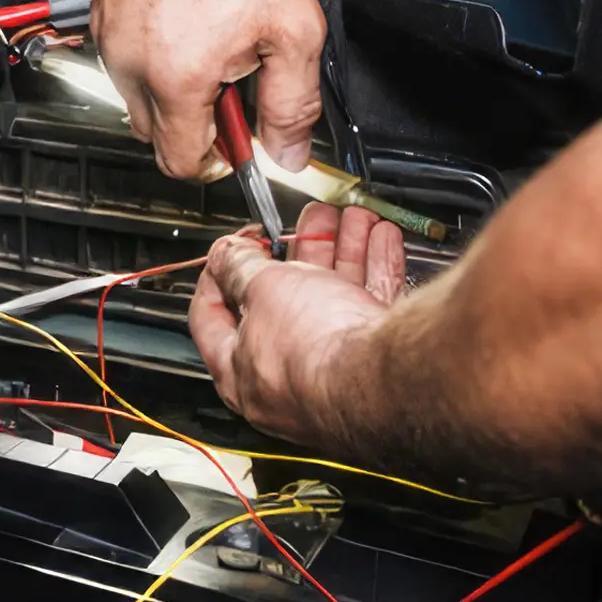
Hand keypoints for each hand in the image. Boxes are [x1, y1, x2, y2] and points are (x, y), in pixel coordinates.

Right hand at [91, 0, 324, 177]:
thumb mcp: (294, 34)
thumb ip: (293, 105)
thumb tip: (289, 152)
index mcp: (176, 78)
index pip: (179, 160)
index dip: (214, 159)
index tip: (231, 142)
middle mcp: (130, 62)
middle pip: (152, 132)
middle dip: (190, 121)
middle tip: (227, 82)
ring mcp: (109, 35)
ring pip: (133, 92)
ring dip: (167, 83)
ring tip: (205, 38)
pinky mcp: (99, 10)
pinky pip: (120, 54)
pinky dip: (148, 50)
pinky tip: (181, 16)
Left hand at [188, 203, 405, 444]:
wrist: (388, 376)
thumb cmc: (314, 348)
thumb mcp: (260, 288)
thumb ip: (237, 266)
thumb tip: (225, 254)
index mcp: (242, 375)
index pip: (213, 321)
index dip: (219, 276)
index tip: (232, 249)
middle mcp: (288, 381)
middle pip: (285, 303)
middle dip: (300, 253)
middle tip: (306, 224)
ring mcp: (336, 374)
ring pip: (333, 299)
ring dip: (343, 251)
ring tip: (350, 220)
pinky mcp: (378, 364)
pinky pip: (370, 308)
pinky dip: (376, 270)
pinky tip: (380, 239)